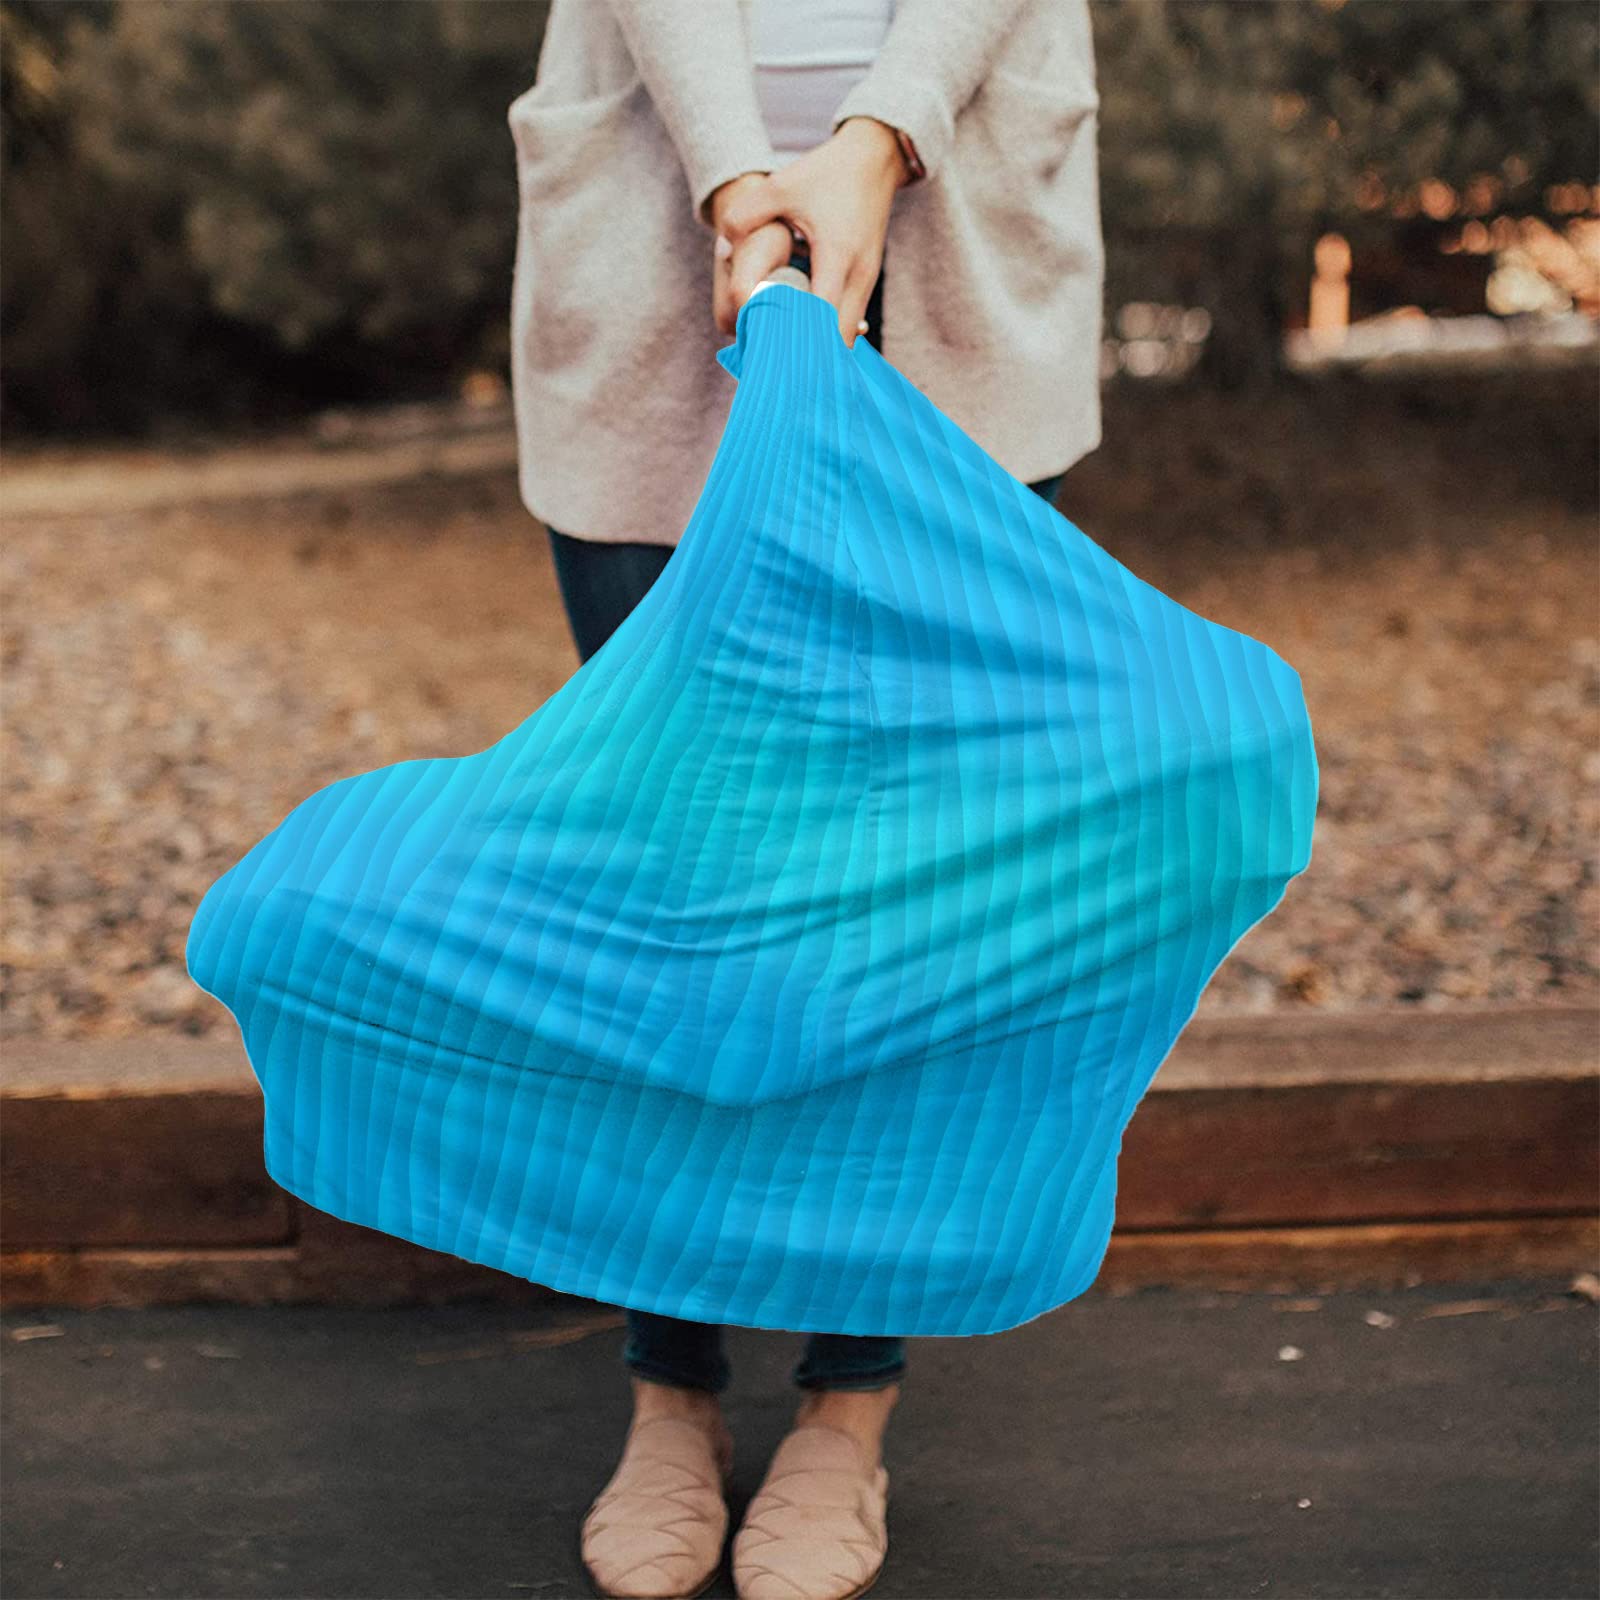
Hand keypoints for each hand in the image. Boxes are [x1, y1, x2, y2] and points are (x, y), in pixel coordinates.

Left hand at [714, 118, 907, 346]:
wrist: (874, 158)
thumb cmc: (827, 173)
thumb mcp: (782, 186)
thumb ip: (745, 214)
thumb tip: (722, 248)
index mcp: (837, 256)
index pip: (822, 320)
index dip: (799, 344)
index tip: (773, 359)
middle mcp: (858, 276)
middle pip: (839, 341)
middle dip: (810, 359)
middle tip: (776, 368)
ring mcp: (867, 281)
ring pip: (847, 335)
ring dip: (820, 348)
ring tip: (786, 359)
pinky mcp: (867, 281)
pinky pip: (849, 321)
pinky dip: (828, 334)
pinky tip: (803, 338)